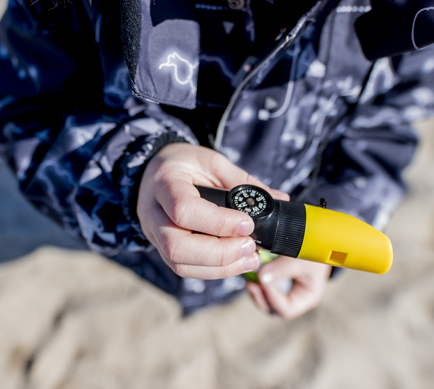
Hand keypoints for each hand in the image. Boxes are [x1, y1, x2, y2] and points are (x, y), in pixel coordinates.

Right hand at [136, 142, 288, 279]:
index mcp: (164, 183)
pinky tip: (237, 262)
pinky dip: (214, 270)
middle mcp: (153, 213)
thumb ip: (242, 181)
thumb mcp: (212, 162)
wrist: (155, 173)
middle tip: (251, 246)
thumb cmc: (185, 165)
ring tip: (251, 258)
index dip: (218, 222)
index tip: (248, 223)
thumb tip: (279, 199)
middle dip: (220, 253)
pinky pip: (185, 268)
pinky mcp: (163, 249)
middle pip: (177, 246)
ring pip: (180, 263)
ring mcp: (154, 234)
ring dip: (220, 267)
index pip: (184, 210)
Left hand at [246, 256, 330, 318]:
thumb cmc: (314, 250)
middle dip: (261, 298)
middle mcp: (296, 298)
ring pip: (267, 300)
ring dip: (257, 291)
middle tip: (251, 285)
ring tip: (249, 278)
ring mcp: (287, 291)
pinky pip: (266, 288)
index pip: (286, 309)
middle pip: (274, 308)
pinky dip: (258, 283)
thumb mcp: (300, 259)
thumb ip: (282, 269)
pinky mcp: (278, 282)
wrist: (317, 239)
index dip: (272, 298)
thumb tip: (261, 278)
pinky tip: (251, 274)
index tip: (262, 283)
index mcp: (307, 298)